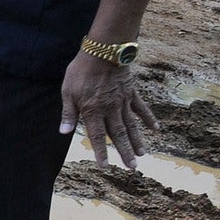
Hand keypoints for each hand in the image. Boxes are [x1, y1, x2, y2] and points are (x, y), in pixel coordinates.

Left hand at [60, 52, 156, 167]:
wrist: (103, 51)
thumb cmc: (81, 71)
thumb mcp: (68, 92)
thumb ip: (68, 113)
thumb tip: (64, 132)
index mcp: (92, 111)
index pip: (96, 136)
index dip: (100, 152)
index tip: (105, 166)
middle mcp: (110, 110)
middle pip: (118, 135)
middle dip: (125, 152)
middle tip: (132, 167)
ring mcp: (123, 102)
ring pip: (132, 125)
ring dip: (137, 141)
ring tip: (142, 155)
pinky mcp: (132, 92)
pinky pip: (142, 108)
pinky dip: (149, 118)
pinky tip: (156, 129)